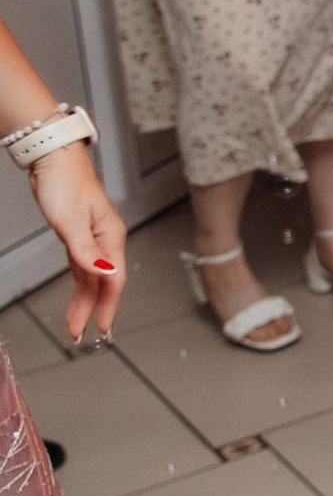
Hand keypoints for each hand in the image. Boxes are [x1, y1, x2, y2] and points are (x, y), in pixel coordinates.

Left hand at [29, 146, 123, 342]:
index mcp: (111, 237)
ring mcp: (93, 239)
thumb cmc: (66, 183)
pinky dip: (80, 286)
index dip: (109, 306)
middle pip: (104, 283)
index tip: (103, 328)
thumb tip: (104, 275)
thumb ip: (86, 250)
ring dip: (85, 302)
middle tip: (85, 335)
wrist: (55, 160)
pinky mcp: (79, 237)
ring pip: (92, 278)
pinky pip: (83, 269)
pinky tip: (77, 297)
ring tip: (76, 326)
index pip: (114, 279)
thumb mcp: (70, 221)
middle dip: (94, 310)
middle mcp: (106, 240)